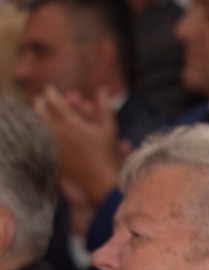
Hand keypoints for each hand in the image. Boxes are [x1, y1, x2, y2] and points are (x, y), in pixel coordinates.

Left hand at [34, 85, 121, 206]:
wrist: (99, 181)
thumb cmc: (106, 154)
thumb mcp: (109, 128)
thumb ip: (104, 107)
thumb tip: (104, 89)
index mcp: (70, 123)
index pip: (53, 100)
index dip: (51, 92)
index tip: (51, 88)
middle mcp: (56, 131)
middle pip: (39, 109)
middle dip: (42, 102)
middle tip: (45, 99)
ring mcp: (51, 143)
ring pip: (37, 122)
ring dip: (40, 115)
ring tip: (44, 113)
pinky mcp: (51, 153)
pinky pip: (40, 137)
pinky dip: (42, 130)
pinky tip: (47, 130)